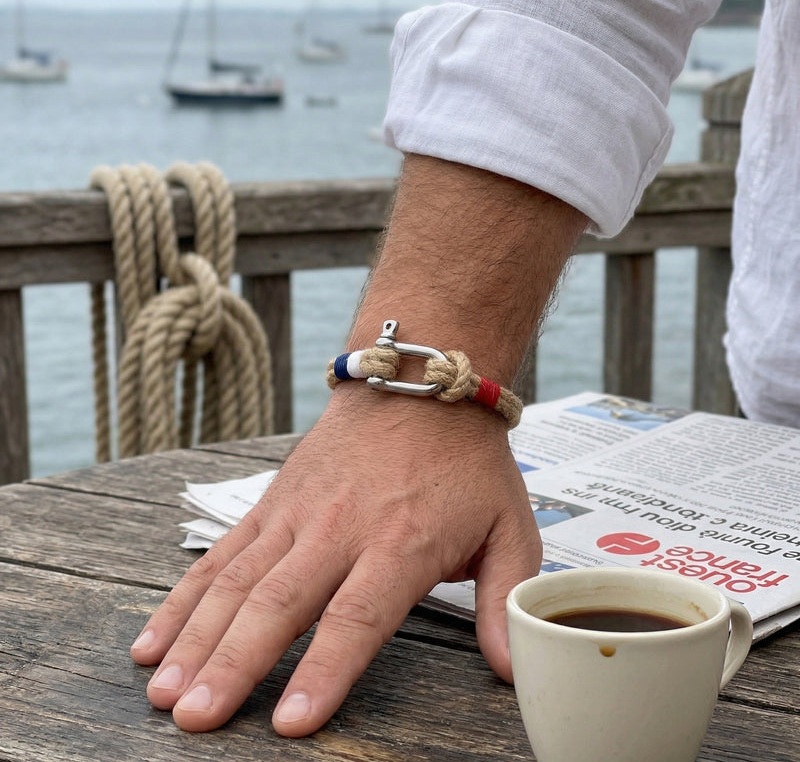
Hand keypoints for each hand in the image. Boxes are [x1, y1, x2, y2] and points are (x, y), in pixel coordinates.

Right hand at [129, 383, 541, 736]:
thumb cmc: (465, 460)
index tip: (291, 721)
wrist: (418, 383)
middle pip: (279, 602)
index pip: (357, 615)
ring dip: (197, 636)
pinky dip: (184, 596)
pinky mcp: (272, 501)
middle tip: (194, 718)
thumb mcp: (509, 525)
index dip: (324, 669)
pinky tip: (154, 637)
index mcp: (401, 541)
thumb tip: (512, 670)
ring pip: (237, 580)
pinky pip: (220, 552)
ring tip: (163, 690)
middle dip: (234, 663)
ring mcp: (297, 512)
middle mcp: (340, 528)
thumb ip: (504, 599)